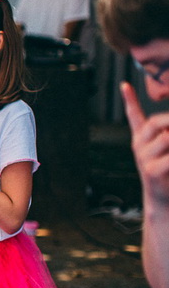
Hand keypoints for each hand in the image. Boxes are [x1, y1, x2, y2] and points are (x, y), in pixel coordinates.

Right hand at [123, 82, 168, 205]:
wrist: (163, 201)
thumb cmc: (167, 174)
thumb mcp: (165, 151)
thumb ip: (164, 134)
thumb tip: (166, 130)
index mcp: (142, 139)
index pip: (134, 116)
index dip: (129, 100)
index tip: (124, 86)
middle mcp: (140, 146)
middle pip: (157, 122)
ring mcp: (144, 158)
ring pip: (166, 137)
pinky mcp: (152, 170)